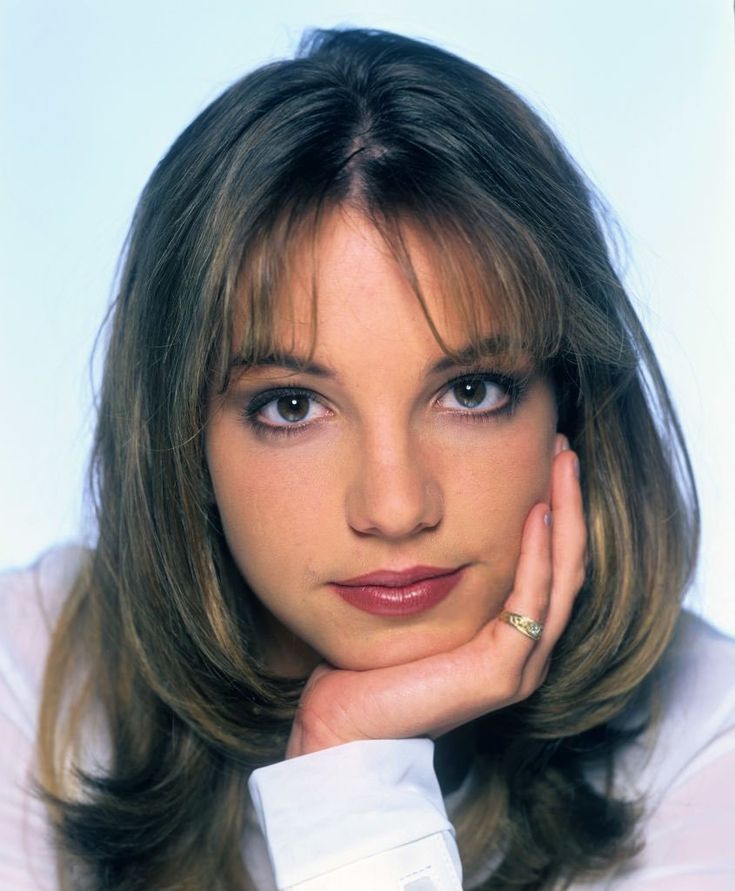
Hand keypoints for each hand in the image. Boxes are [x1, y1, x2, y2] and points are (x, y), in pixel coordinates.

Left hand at [285, 443, 584, 758]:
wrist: (346, 726)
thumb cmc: (372, 665)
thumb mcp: (415, 605)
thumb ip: (439, 571)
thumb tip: (431, 520)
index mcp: (508, 636)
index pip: (548, 565)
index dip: (556, 512)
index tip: (546, 460)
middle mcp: (525, 650)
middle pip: (566, 565)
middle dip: (570, 503)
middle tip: (564, 449)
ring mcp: (519, 664)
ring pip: (562, 578)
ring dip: (566, 516)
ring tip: (563, 464)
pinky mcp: (502, 672)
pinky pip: (530, 600)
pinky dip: (537, 554)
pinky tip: (536, 512)